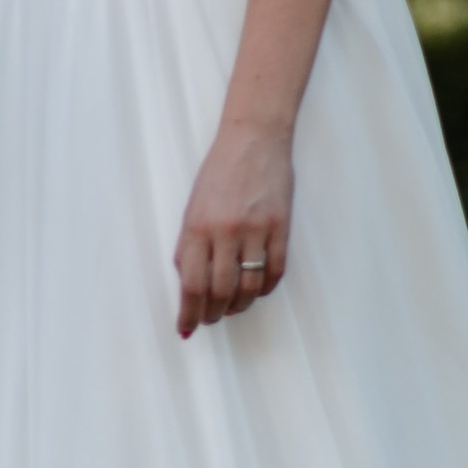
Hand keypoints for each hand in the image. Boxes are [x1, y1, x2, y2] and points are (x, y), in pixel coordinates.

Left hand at [173, 121, 292, 336]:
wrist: (253, 140)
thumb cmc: (219, 172)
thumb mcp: (193, 205)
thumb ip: (189, 243)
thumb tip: (187, 280)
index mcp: (197, 226)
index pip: (192, 283)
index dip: (189, 312)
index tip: (186, 327)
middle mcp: (225, 232)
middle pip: (220, 291)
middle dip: (212, 313)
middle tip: (209, 320)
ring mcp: (256, 231)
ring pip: (248, 287)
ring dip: (238, 305)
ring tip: (230, 308)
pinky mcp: (281, 229)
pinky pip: (274, 273)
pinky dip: (263, 289)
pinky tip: (254, 291)